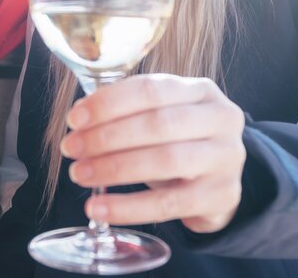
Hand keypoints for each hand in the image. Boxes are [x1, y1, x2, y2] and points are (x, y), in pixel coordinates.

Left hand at [60, 73, 246, 233]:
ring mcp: (226, 159)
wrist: (219, 184)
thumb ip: (127, 111)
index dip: (109, 103)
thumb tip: (80, 117)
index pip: (151, 89)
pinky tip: (99, 208)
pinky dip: (128, 207)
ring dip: (114, 168)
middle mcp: (221, 120)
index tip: (75, 119)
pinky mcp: (221, 196)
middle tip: (71, 148)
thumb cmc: (181, 143)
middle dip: (106, 136)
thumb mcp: (162, 118)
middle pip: (157, 124)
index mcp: (202, 91)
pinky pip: (168, 204)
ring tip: (80, 174)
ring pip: (164, 161)